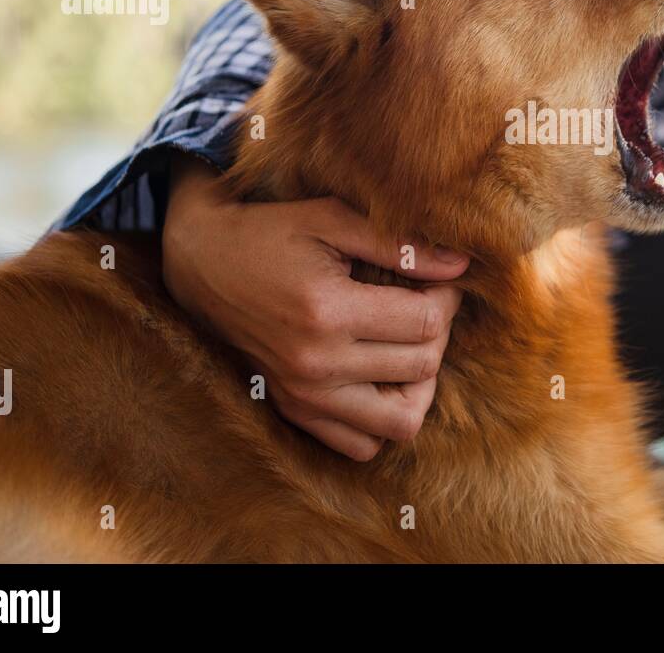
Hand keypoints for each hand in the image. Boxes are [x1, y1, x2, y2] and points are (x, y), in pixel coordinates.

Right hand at [161, 154, 468, 460]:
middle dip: (439, 332)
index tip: (440, 280)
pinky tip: (382, 376)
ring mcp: (304, 395)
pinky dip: (383, 420)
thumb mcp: (331, 218)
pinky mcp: (295, 410)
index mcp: (326, 311)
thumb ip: (398, 244)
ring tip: (409, 346)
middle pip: (421, 367)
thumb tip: (461, 264)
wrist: (203, 263)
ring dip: (420, 384)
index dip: (447, 299)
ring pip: (401, 422)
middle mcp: (316, 363)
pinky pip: (361, 445)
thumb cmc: (270, 232)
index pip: (425, 324)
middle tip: (427, 304)